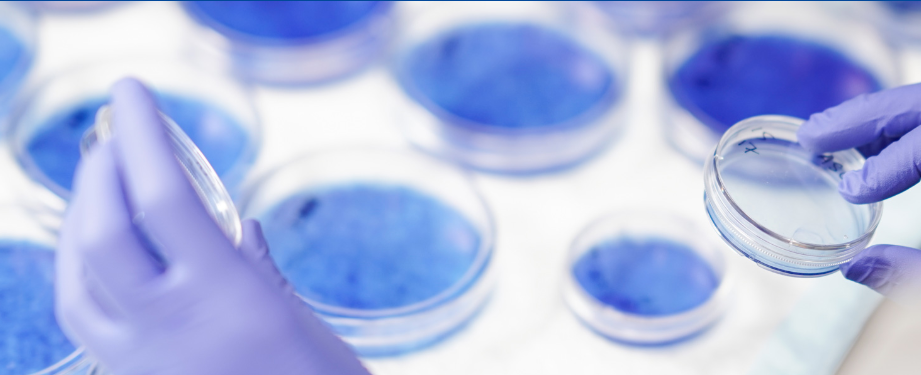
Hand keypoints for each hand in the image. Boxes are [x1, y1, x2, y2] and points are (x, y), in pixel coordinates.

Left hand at [55, 78, 370, 374]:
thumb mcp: (304, 327)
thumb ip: (262, 276)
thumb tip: (240, 231)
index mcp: (227, 301)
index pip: (164, 198)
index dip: (142, 135)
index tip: (132, 92)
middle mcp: (172, 329)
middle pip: (100, 235)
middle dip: (98, 174)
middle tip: (113, 137)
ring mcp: (142, 362)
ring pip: (75, 281)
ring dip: (77, 221)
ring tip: (97, 188)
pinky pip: (84, 320)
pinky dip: (80, 273)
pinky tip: (98, 257)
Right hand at [798, 83, 920, 303]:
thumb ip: (913, 276)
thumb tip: (854, 268)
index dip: (891, 164)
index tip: (850, 189)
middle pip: (919, 104)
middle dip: (865, 117)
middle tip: (809, 136)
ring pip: (919, 104)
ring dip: (875, 118)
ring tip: (825, 140)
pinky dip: (894, 127)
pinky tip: (864, 148)